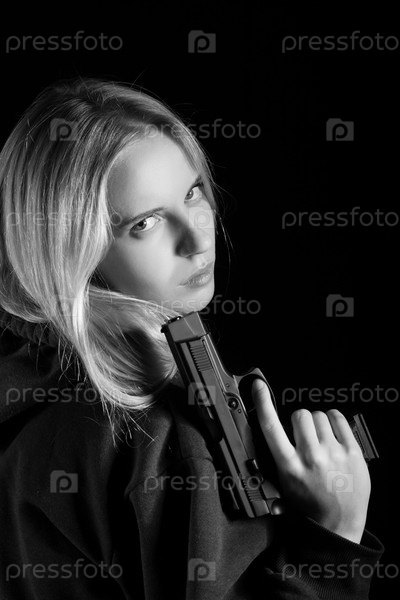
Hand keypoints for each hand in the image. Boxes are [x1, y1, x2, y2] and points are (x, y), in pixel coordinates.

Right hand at [252, 379, 370, 543]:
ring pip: (319, 415)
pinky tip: (332, 433)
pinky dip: (334, 420)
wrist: (338, 526)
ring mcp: (333, 453)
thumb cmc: (310, 508)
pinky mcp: (352, 452)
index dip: (262, 403)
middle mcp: (310, 457)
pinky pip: (339, 419)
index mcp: (289, 466)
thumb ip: (277, 460)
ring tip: (321, 440)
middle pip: (300, 416)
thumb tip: (271, 431)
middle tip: (304, 437)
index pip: (271, 427)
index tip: (258, 387)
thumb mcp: (284, 487)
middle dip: (300, 422)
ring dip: (317, 423)